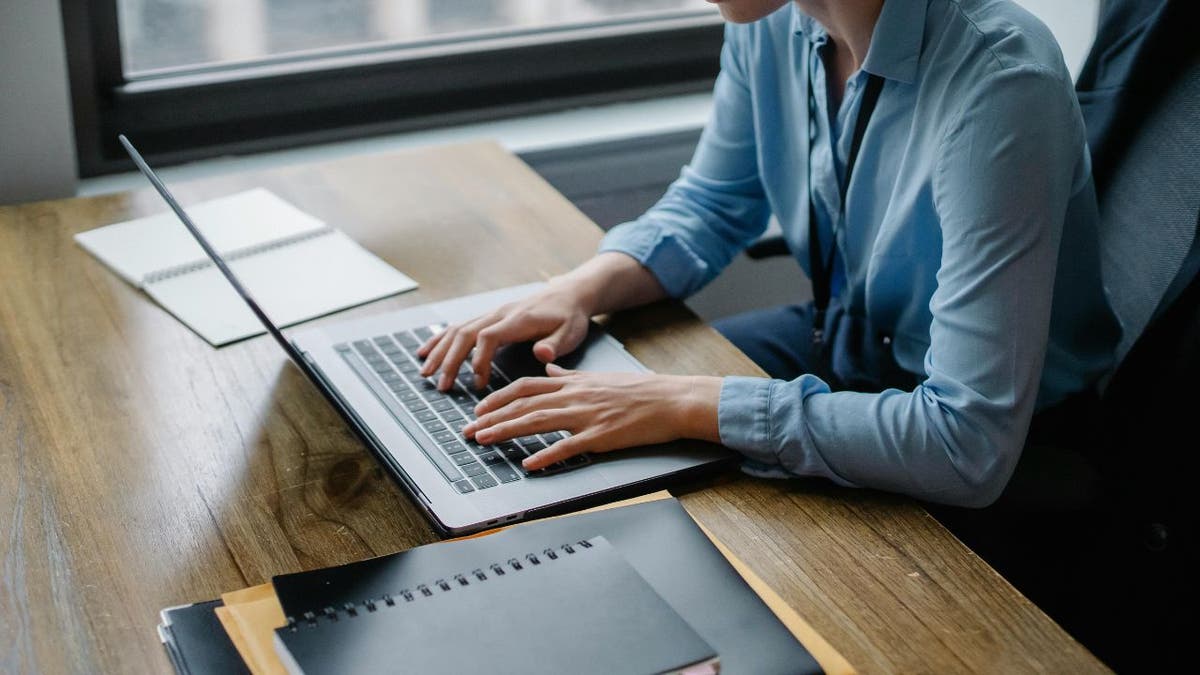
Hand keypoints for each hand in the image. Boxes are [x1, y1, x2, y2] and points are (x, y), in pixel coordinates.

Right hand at [416, 281, 592, 390]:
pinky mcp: (490, 318)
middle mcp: (500, 314)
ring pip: (458, 330)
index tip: (478, 383)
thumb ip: (555, 345)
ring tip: (426, 373)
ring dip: (440, 351)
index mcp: (518, 319)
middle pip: (465, 334)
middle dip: (450, 360)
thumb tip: (542, 355)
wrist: (569, 294)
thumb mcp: (571, 332)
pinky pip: (460, 328)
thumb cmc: (570, 316)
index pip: (488, 336)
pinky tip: (427, 353)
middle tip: (442, 386)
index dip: (478, 359)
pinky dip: (441, 341)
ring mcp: (492, 315)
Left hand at [462, 363, 721, 470]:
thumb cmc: (640, 390)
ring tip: (484, 440)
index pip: (526, 386)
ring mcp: (587, 415)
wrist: (672, 399)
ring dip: (507, 431)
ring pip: (537, 421)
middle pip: (524, 405)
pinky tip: (529, 465)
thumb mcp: (599, 376)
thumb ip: (570, 374)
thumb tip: (550, 367)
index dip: (498, 397)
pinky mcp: (601, 436)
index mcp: (573, 382)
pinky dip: (546, 456)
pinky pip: (568, 447)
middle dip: (491, 417)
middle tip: (468, 430)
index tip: (479, 408)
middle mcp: (574, 395)